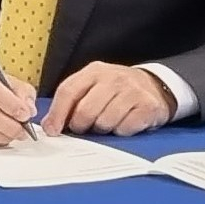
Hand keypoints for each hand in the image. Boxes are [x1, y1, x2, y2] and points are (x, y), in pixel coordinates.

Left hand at [46, 62, 174, 136]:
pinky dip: (120, 131)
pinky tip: (123, 123)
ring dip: (102, 130)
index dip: (57, 113)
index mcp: (94, 71)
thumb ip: (70, 101)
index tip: (51, 130)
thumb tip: (49, 126)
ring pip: (104, 122)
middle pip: (85, 111)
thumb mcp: (93, 86)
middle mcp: (113, 78)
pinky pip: (124, 129)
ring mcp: (132, 92)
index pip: (68, 91)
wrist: (155, 86)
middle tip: (86, 127)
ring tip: (107, 122)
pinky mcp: (147, 107)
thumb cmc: (116, 90)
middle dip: (81, 126)